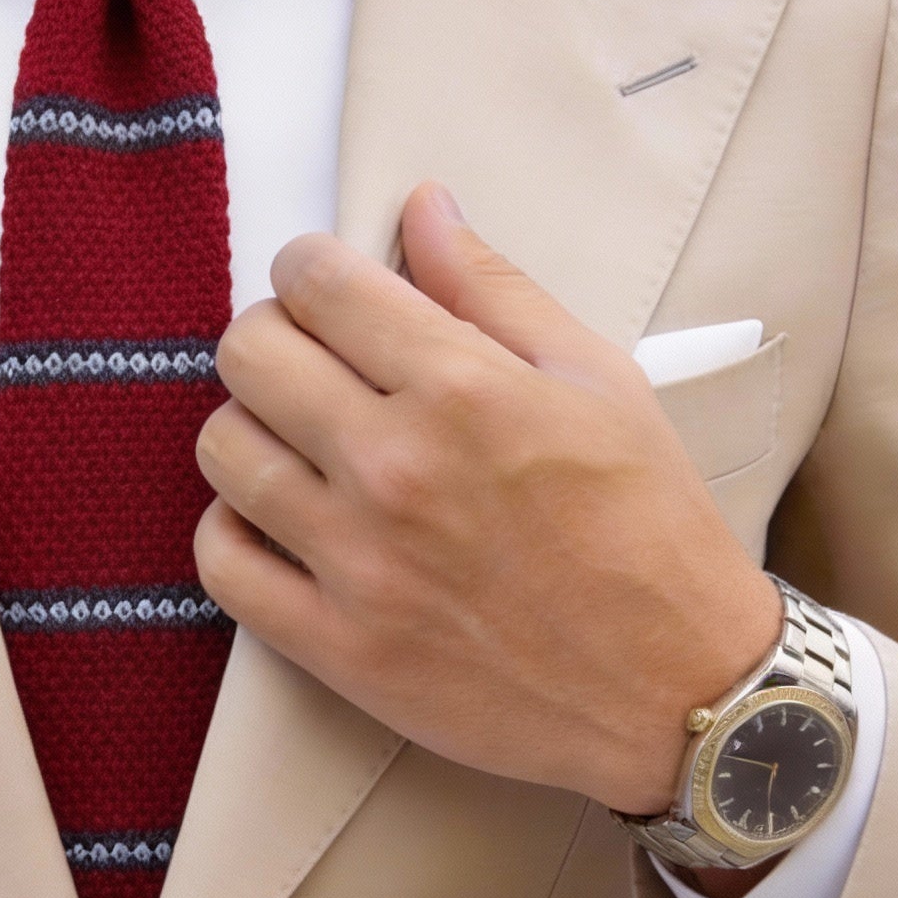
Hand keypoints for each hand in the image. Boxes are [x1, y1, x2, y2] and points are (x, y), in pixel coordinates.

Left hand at [193, 183, 781, 815]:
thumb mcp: (598, 381)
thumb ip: (495, 289)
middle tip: (310, 361)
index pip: (316, 284)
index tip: (324, 288)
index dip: (308, 269)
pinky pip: (221, 563)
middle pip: (248, 355)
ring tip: (298, 442)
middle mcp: (395, 467)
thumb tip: (422, 207)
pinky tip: (278, 520)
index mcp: (462, 388)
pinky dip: (232, 530)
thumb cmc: (649, 529)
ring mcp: (357, 562)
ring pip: (221, 450)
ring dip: (249, 429)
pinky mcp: (336, 645)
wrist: (677, 690)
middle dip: (271, 336)